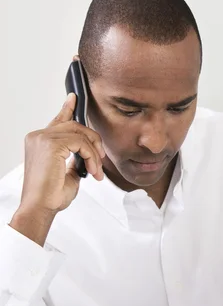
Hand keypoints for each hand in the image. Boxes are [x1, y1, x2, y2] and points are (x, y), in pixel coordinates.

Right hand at [10, 94, 104, 244]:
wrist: (40, 207)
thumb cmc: (50, 196)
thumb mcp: (67, 174)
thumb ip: (74, 159)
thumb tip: (86, 156)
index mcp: (39, 141)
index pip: (57, 121)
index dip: (67, 109)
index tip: (74, 98)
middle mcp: (38, 136)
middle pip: (73, 125)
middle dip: (93, 139)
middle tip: (101, 158)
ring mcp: (43, 138)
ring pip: (80, 133)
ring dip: (94, 153)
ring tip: (96, 170)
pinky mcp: (51, 144)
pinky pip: (81, 143)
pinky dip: (91, 157)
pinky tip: (92, 171)